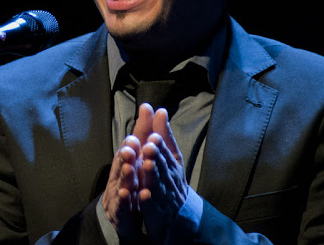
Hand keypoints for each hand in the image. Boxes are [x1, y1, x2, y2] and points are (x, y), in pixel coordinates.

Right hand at [101, 103, 155, 240]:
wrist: (119, 211)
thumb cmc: (130, 178)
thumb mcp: (137, 154)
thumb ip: (143, 132)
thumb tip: (148, 106)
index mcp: (128, 160)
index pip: (131, 146)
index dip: (135, 138)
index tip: (141, 130)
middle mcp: (121, 172)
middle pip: (123, 162)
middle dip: (127, 153)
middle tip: (131, 145)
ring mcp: (118, 190)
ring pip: (122, 181)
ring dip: (126, 174)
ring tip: (130, 167)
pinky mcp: (119, 209)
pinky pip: (122, 204)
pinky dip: (125, 200)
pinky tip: (128, 195)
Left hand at [139, 108, 188, 240]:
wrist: (180, 213)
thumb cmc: (172, 178)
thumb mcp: (170, 155)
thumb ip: (163, 134)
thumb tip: (159, 109)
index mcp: (172, 163)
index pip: (166, 151)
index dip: (160, 144)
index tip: (153, 136)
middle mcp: (170, 177)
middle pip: (163, 166)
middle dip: (156, 156)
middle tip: (149, 146)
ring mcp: (164, 195)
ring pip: (158, 184)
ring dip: (152, 174)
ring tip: (146, 164)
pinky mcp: (157, 211)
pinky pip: (153, 206)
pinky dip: (148, 200)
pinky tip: (142, 194)